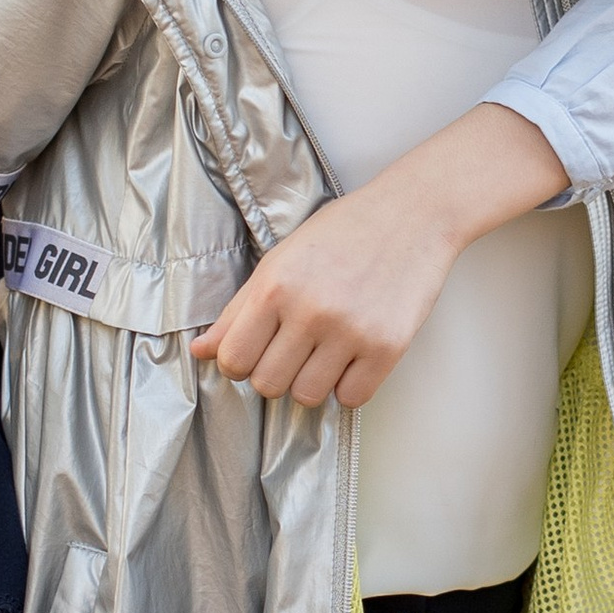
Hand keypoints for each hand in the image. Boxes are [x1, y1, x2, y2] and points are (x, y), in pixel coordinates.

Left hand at [194, 101, 563, 408]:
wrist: (412, 214)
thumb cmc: (342, 233)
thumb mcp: (280, 260)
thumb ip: (239, 309)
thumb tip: (201, 351)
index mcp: (275, 286)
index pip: (233, 359)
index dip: (239, 363)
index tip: (256, 351)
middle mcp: (310, 311)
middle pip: (268, 384)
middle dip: (276, 374)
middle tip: (294, 351)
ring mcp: (351, 331)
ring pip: (308, 397)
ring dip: (311, 383)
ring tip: (324, 353)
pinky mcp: (387, 347)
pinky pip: (352, 398)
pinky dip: (348, 386)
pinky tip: (352, 359)